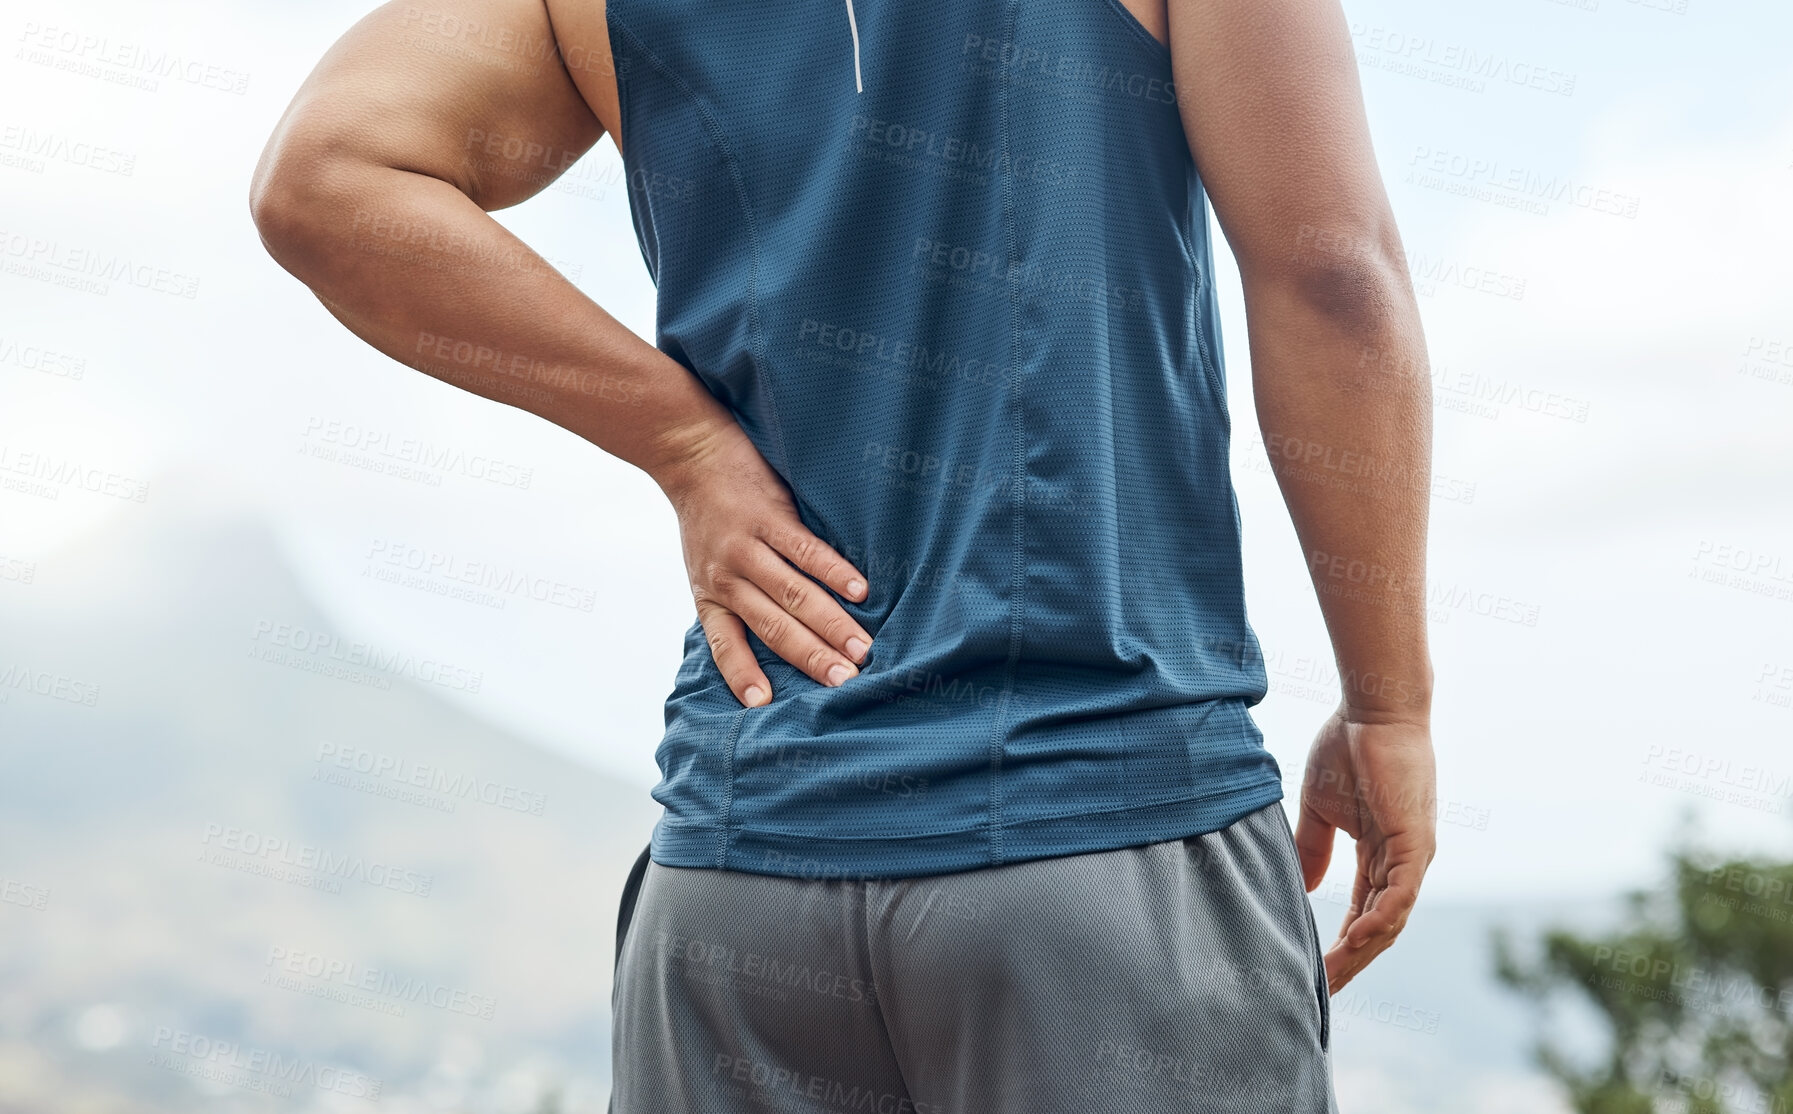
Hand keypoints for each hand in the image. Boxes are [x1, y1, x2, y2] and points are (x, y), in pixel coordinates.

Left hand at [650, 417, 872, 706]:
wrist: (689, 453)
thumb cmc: (706, 517)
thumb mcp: (705, 567)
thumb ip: (735, 599)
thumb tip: (782, 638)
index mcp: (710, 596)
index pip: (725, 645)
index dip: (742, 675)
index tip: (762, 705)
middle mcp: (726, 577)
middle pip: (773, 627)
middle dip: (811, 658)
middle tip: (846, 682)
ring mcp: (748, 546)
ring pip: (793, 594)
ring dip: (830, 623)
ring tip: (862, 647)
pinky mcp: (769, 515)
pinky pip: (806, 551)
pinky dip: (835, 572)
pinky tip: (860, 591)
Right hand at [1293, 707, 1436, 994]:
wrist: (1372, 710)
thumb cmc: (1348, 747)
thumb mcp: (1319, 808)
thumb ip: (1313, 847)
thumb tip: (1307, 887)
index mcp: (1381, 854)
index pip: (1363, 911)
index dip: (1342, 942)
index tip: (1316, 969)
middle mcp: (1402, 862)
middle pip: (1380, 926)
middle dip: (1352, 959)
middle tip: (1323, 989)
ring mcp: (1412, 855)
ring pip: (1391, 919)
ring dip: (1362, 949)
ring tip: (1332, 975)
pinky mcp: (1414, 842)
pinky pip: (1400, 894)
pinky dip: (1380, 920)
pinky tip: (1355, 940)